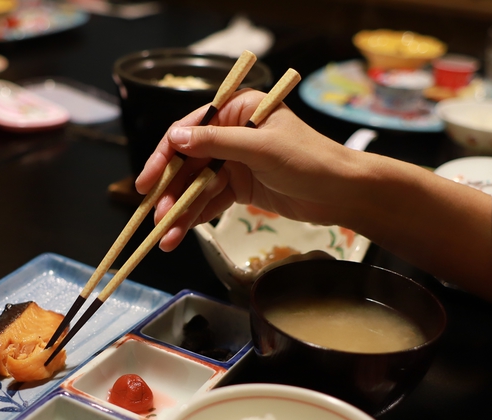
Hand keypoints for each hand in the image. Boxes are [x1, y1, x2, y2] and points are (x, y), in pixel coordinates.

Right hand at [133, 89, 365, 250]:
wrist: (343, 193)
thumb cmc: (311, 160)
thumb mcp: (262, 148)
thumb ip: (217, 143)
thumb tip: (176, 138)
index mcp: (238, 110)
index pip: (189, 129)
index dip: (165, 156)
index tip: (148, 180)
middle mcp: (232, 133)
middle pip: (188, 162)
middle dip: (170, 191)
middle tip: (154, 215)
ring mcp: (235, 162)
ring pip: (196, 186)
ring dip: (179, 211)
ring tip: (165, 237)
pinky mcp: (240, 187)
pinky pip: (210, 201)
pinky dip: (194, 217)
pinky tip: (178, 234)